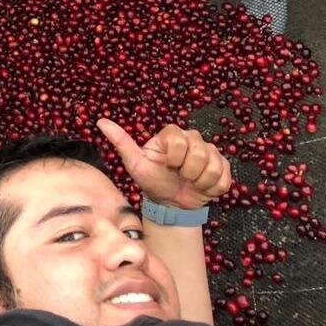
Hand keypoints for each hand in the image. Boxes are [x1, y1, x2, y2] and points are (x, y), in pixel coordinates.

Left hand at [98, 118, 230, 209]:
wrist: (171, 204)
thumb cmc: (152, 181)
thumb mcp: (135, 164)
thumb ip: (121, 142)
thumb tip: (100, 121)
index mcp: (172, 134)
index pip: (181, 142)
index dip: (174, 159)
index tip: (167, 166)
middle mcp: (193, 138)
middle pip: (200, 153)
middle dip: (188, 172)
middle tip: (179, 176)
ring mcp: (211, 152)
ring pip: (213, 166)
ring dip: (200, 181)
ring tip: (189, 182)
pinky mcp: (224, 166)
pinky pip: (224, 178)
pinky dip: (212, 188)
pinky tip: (201, 187)